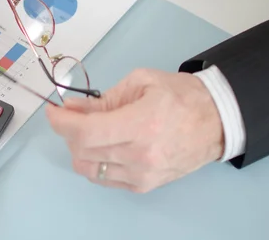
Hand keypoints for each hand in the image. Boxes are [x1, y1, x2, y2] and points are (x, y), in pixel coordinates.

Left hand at [45, 68, 223, 192]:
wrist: (217, 121)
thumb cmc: (181, 95)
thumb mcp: (141, 82)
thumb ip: (102, 99)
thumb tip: (71, 108)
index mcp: (143, 124)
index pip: (87, 132)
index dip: (61, 122)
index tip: (52, 111)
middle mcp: (141, 155)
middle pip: (83, 151)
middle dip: (67, 131)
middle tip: (70, 115)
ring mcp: (143, 175)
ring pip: (89, 168)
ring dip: (79, 148)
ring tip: (89, 130)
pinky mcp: (145, 186)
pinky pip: (104, 179)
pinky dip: (93, 162)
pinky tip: (101, 146)